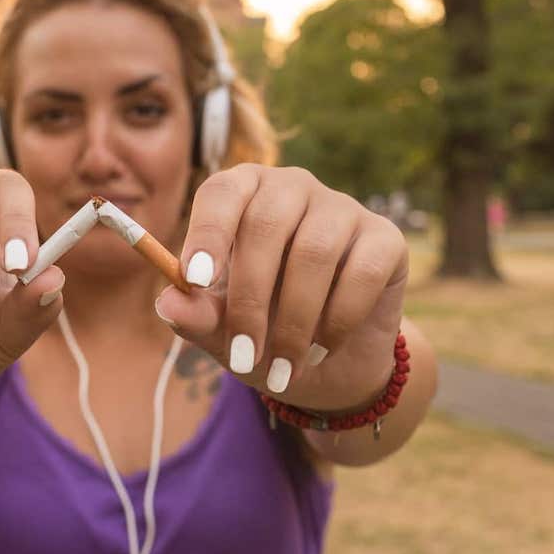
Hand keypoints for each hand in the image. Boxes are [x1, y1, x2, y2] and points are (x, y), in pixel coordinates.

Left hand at [151, 165, 407, 409]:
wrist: (331, 364)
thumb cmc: (263, 332)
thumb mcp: (222, 332)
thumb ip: (196, 315)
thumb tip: (168, 302)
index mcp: (243, 194)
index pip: (222, 192)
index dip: (208, 232)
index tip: (197, 280)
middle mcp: (292, 188)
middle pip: (267, 223)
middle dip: (251, 299)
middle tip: (244, 356)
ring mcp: (342, 208)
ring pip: (315, 251)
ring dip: (295, 321)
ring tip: (285, 366)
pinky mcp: (385, 239)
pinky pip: (362, 272)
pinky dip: (339, 319)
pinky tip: (323, 348)